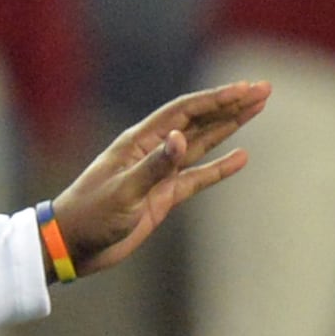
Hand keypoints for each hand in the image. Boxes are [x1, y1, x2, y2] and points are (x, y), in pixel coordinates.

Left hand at [52, 79, 267, 275]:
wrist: (70, 247)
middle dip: (230, 104)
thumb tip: (180, 138)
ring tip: (256, 109)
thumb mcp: (122, 192)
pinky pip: (197, 176)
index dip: (217, 98)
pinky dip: (220, 167)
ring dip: (229, 126)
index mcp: (139, 143)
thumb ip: (153, 167)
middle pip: (198, 121)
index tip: (247, 88)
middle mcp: (152, 152)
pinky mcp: (162, 196)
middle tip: (264, 90)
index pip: (184, 112)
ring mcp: (159, 173)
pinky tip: (241, 157)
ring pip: (201, 143)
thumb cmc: (89, 216)